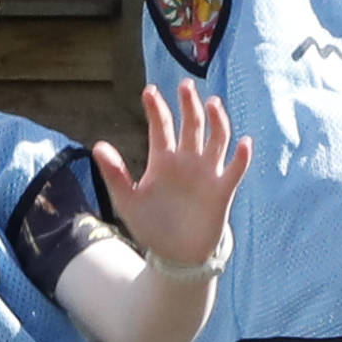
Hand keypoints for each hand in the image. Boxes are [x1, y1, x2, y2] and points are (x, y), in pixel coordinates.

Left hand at [99, 76, 254, 270]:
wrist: (175, 255)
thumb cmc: (151, 226)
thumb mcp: (127, 201)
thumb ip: (115, 174)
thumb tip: (98, 145)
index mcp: (163, 160)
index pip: (161, 127)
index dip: (156, 108)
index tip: (148, 91)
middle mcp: (187, 161)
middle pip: (191, 125)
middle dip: (189, 104)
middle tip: (186, 85)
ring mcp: (206, 174)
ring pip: (216, 139)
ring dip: (217, 121)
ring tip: (213, 103)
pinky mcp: (222, 191)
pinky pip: (234, 170)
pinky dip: (241, 157)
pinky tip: (244, 144)